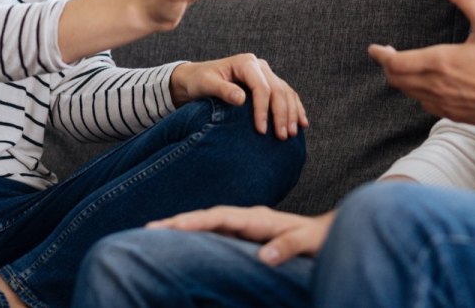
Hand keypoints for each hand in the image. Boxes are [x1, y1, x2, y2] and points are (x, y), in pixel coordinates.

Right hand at [148, 206, 333, 265]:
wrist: (325, 234)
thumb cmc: (317, 239)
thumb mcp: (307, 242)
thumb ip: (287, 247)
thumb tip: (264, 257)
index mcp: (258, 218)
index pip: (222, 217)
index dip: (197, 221)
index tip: (174, 227)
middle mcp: (247, 218)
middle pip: (207, 217)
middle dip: (179, 221)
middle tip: (149, 229)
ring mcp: (243, 225)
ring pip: (208, 223)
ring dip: (183, 226)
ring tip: (155, 233)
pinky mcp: (243, 234)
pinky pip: (214, 232)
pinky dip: (195, 234)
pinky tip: (179, 241)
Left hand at [169, 53, 308, 138]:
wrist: (197, 78)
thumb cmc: (199, 80)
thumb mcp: (206, 84)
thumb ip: (223, 90)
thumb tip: (241, 99)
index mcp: (246, 63)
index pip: (262, 88)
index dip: (263, 110)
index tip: (261, 130)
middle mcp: (260, 66)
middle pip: (278, 90)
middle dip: (282, 115)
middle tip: (282, 136)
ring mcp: (266, 74)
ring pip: (286, 93)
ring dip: (292, 113)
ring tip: (291, 134)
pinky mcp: (268, 84)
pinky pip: (287, 95)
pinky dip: (296, 108)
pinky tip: (302, 123)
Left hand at [369, 0, 474, 130]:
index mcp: (440, 62)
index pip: (396, 62)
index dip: (381, 55)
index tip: (374, 49)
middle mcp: (436, 85)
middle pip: (397, 80)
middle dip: (388, 67)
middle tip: (386, 55)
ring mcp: (444, 103)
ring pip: (410, 93)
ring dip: (402, 80)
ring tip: (403, 68)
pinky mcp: (454, 115)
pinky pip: (425, 105)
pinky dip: (418, 94)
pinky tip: (427, 87)